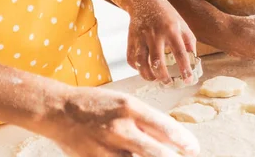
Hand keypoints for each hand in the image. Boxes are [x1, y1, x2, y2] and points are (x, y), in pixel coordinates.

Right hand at [39, 85, 199, 156]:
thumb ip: (144, 120)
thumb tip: (168, 137)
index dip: (182, 139)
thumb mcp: (123, 103)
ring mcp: (108, 147)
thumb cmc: (96, 104)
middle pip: (157, 151)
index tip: (193, 148)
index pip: (164, 126)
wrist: (60, 110)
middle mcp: (121, 127)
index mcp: (130, 107)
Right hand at [126, 0, 196, 84]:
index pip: (180, 53)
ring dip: (148, 75)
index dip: (185, 69)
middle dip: (163, 77)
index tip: (188, 80)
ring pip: (141, 63)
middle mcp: (155, 34)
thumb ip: (189, 40)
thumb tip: (194, 58)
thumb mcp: (181, 23)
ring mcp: (141, 37)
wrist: (144, 0)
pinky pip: (131, 59)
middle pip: (157, 61)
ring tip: (155, 78)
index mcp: (171, 30)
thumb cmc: (166, 14)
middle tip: (168, 83)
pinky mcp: (131, 39)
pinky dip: (136, 68)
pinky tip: (143, 69)